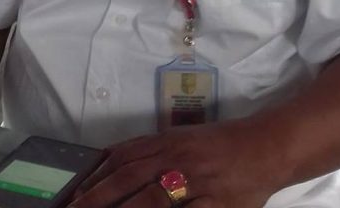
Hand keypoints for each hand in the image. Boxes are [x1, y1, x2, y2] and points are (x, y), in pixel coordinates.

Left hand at [69, 120, 278, 207]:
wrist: (266, 147)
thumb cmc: (221, 144)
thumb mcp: (183, 139)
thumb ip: (150, 151)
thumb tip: (110, 162)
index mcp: (168, 142)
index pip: (124, 157)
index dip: (97, 176)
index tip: (73, 194)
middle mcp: (178, 159)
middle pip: (131, 179)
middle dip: (98, 198)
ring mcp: (197, 183)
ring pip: (153, 201)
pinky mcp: (216, 206)